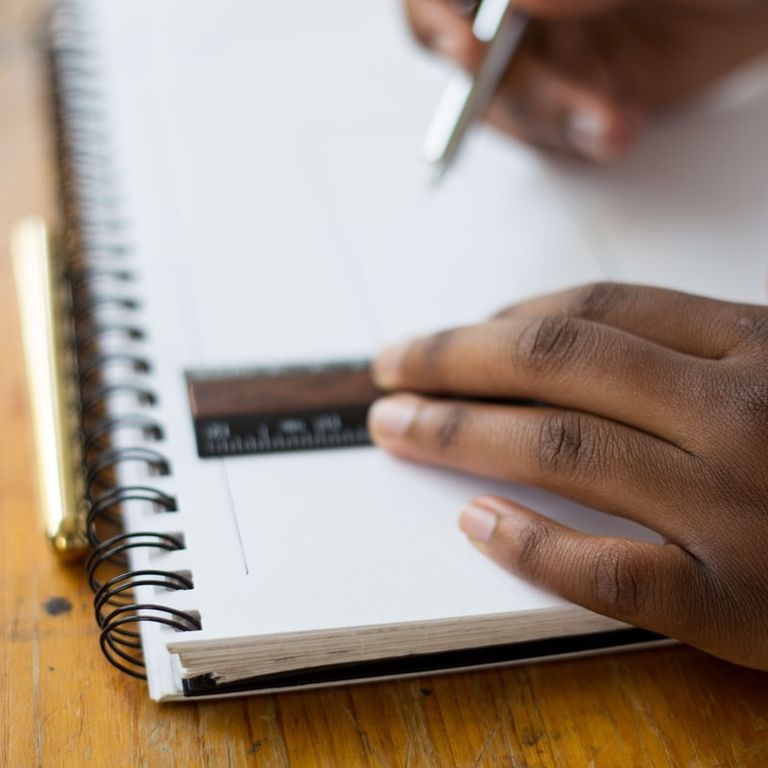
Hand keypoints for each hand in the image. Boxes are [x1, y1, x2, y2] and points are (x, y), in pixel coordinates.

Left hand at [368, 283, 767, 669]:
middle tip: (388, 366)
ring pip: (563, 449)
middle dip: (454, 360)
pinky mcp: (742, 600)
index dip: (504, 318)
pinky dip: (532, 545)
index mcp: (756, 344)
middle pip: (558, 361)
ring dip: (459, 432)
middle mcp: (742, 409)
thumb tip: (552, 342)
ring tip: (396, 425)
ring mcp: (740, 504)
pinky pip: (612, 569)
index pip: (596, 309)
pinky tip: (474, 525)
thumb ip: (688, 353)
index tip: (449, 335)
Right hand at [405, 0, 767, 160]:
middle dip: (515, 88)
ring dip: (556, 121)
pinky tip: (621, 123)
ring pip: (511, 102)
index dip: (436, 16)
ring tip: (612, 120)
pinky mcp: (578, 90)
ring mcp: (554, 46)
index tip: (463, 46)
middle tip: (561, 99)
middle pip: (468, 53)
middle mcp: (533, 3)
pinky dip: (582, 138)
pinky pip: (553, 130)